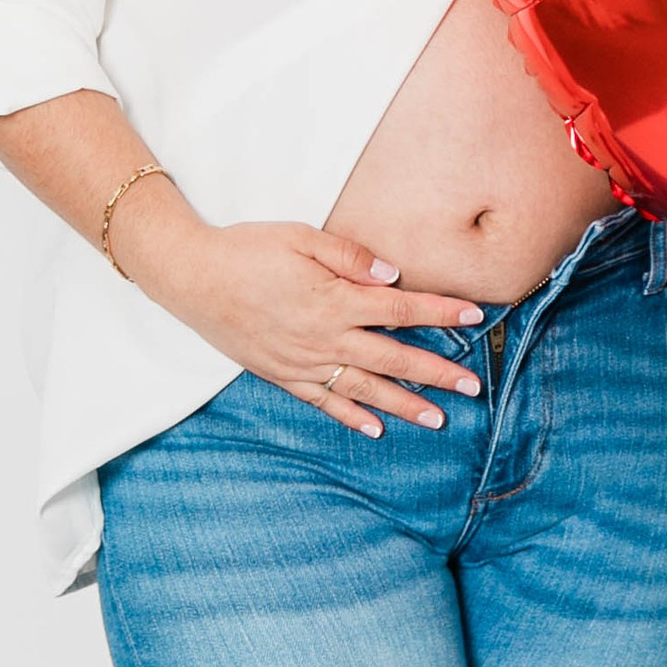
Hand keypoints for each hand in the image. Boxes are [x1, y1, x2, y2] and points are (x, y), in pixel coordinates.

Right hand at [112, 183, 485, 436]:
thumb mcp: (302, 237)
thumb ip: (350, 256)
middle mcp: (323, 337)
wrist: (190, 277)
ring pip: (363, 388)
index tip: (476, 316)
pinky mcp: (280, 374)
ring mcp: (302, 361)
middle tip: (472, 388)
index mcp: (333, 300)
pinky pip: (322, 400)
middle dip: (436, 373)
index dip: (441, 312)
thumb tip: (392, 275)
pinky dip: (349, 416)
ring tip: (437, 420)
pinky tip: (374, 429)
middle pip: (392, 358)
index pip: (400, 309)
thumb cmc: (247, 249)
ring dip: (402, 405)